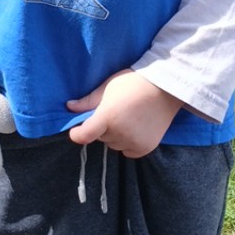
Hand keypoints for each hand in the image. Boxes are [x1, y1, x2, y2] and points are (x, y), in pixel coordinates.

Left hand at [67, 72, 181, 158]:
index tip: (76, 130)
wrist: (166, 88)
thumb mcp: (108, 86)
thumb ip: (88, 101)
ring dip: (115, 136)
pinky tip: (136, 128)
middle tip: (115, 112)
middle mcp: (120, 132)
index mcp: (108, 115)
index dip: (77, 134)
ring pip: (114, 145)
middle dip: (103, 127)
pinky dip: (128, 143)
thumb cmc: (134, 82)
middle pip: (101, 137)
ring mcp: (134, 141)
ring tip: (127, 118)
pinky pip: (127, 151)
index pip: (84, 135)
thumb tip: (69, 107)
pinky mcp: (145, 148)